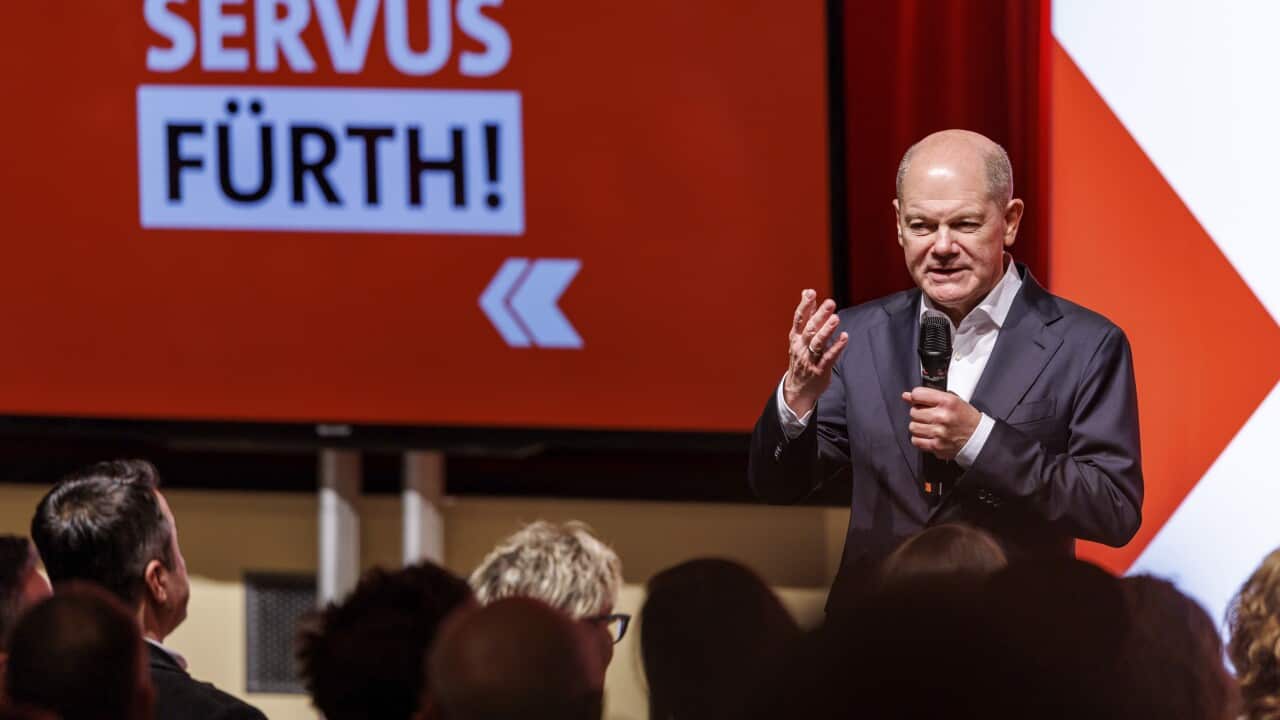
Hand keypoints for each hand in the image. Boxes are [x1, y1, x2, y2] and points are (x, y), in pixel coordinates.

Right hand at [783, 289, 848, 416]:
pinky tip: (844, 337)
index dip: (805, 306)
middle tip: (830, 303)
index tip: (811, 293)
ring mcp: (810, 359)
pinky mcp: (820, 369)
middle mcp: (801, 347)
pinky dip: (837, 347)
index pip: (799, 319)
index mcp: (795, 338)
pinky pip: (829, 357)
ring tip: (835, 318)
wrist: (798, 389)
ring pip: (817, 343)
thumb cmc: (801, 359)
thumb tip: (806, 292)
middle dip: (819, 315)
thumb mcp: (799, 337)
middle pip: (810, 329)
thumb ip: (806, 315)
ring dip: (827, 330)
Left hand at [902, 387, 980, 460]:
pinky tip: (928, 435)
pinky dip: (919, 438)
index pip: (917, 394)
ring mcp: (939, 432)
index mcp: (948, 401)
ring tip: (929, 425)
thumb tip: (906, 396)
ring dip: (918, 426)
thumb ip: (929, 396)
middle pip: (913, 412)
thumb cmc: (966, 418)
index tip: (918, 400)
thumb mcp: (952, 400)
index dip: (916, 397)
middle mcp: (942, 416)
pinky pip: (915, 440)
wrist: (978, 438)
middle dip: (918, 412)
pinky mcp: (936, 446)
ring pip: (912, 426)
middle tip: (928, 415)